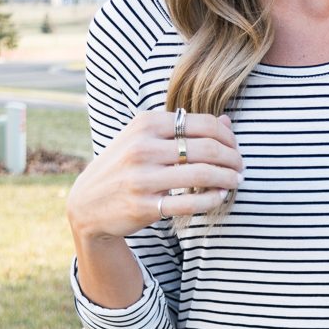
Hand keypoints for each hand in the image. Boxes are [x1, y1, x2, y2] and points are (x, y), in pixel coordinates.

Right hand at [67, 110, 244, 238]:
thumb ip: (184, 129)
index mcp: (146, 124)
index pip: (201, 124)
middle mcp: (143, 148)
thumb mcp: (145, 139)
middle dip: (232, 158)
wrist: (88, 204)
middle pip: (206, 148)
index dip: (227, 137)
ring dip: (227, 179)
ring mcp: (143, 178)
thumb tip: (228, 122)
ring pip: (201, 174)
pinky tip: (220, 197)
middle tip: (241, 167)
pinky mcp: (145, 206)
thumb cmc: (124, 166)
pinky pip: (190, 202)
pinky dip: (212, 199)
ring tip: (236, 181)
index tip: (235, 148)